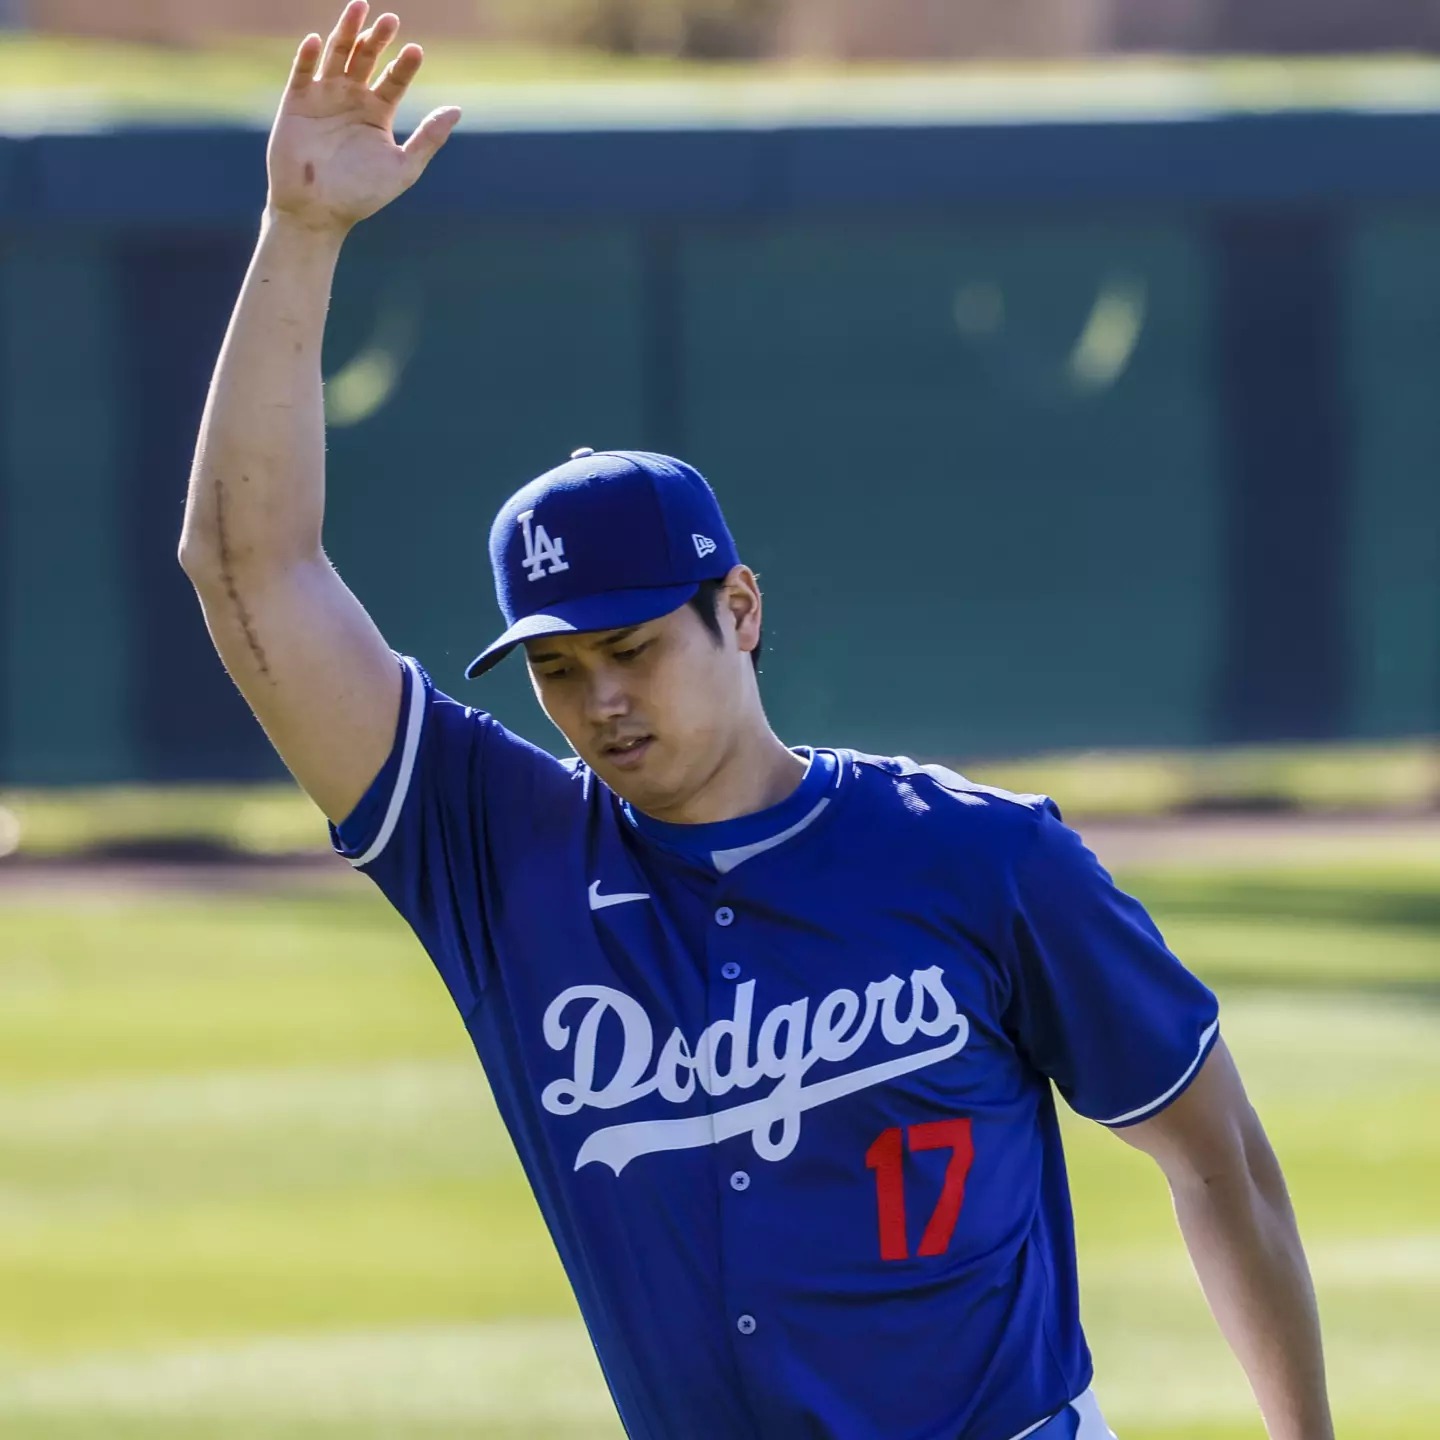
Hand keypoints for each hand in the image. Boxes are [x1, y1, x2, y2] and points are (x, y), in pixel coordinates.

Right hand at [267, 0, 460, 235]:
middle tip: (391, 20)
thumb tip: (457, 110)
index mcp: (377, 112)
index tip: (416, 52)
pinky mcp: (296, 102)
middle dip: (378, 38)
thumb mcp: (403, 168)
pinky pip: (302, 72)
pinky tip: (317, 40)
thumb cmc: (362, 195)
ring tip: (359, 7)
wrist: (319, 212)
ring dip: (347, 31)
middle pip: (367, 57)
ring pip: (336, 54)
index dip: (404, 65)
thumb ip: (429, 138)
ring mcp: (323, 97)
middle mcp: (352, 98)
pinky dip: (308, 56)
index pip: (395, 79)